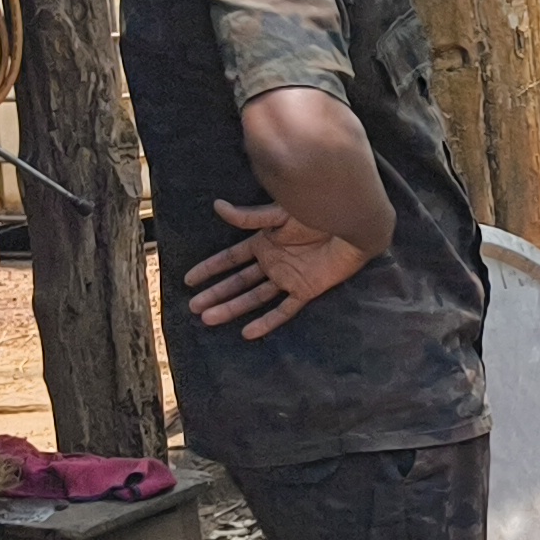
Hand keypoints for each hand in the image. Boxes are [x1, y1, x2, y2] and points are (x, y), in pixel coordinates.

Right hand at [186, 198, 374, 339]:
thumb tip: (217, 207)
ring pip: (254, 297)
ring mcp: (288, 278)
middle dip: (216, 294)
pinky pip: (284, 310)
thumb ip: (250, 217)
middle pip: (238, 282)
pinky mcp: (305, 290)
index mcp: (263, 243)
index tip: (188, 280)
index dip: (209, 269)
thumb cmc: (317, 212)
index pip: (229, 259)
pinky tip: (247, 332)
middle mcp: (272, 262)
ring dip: (232, 308)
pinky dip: (267, 321)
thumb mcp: (279, 213)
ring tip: (208, 319)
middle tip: (193, 307)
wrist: (351, 224)